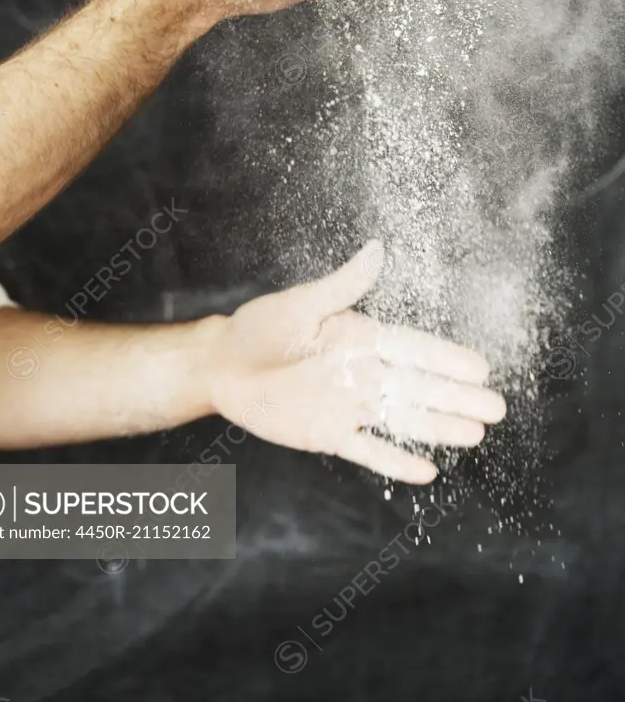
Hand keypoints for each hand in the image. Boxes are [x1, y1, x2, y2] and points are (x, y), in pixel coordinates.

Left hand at [208, 242, 505, 483]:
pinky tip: (426, 471)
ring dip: (438, 428)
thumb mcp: (303, 303)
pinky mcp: (329, 433)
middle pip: (418, 388)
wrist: (224, 366)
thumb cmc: (261, 328)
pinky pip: (368, 450)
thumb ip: (344, 285)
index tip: (481, 367)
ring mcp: (349, 405)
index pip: (413, 349)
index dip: (447, 359)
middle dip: (457, 398)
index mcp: (361, 338)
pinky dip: (395, 461)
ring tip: (475, 434)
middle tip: (496, 408)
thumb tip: (378, 248)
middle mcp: (363, 373)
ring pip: (402, 420)